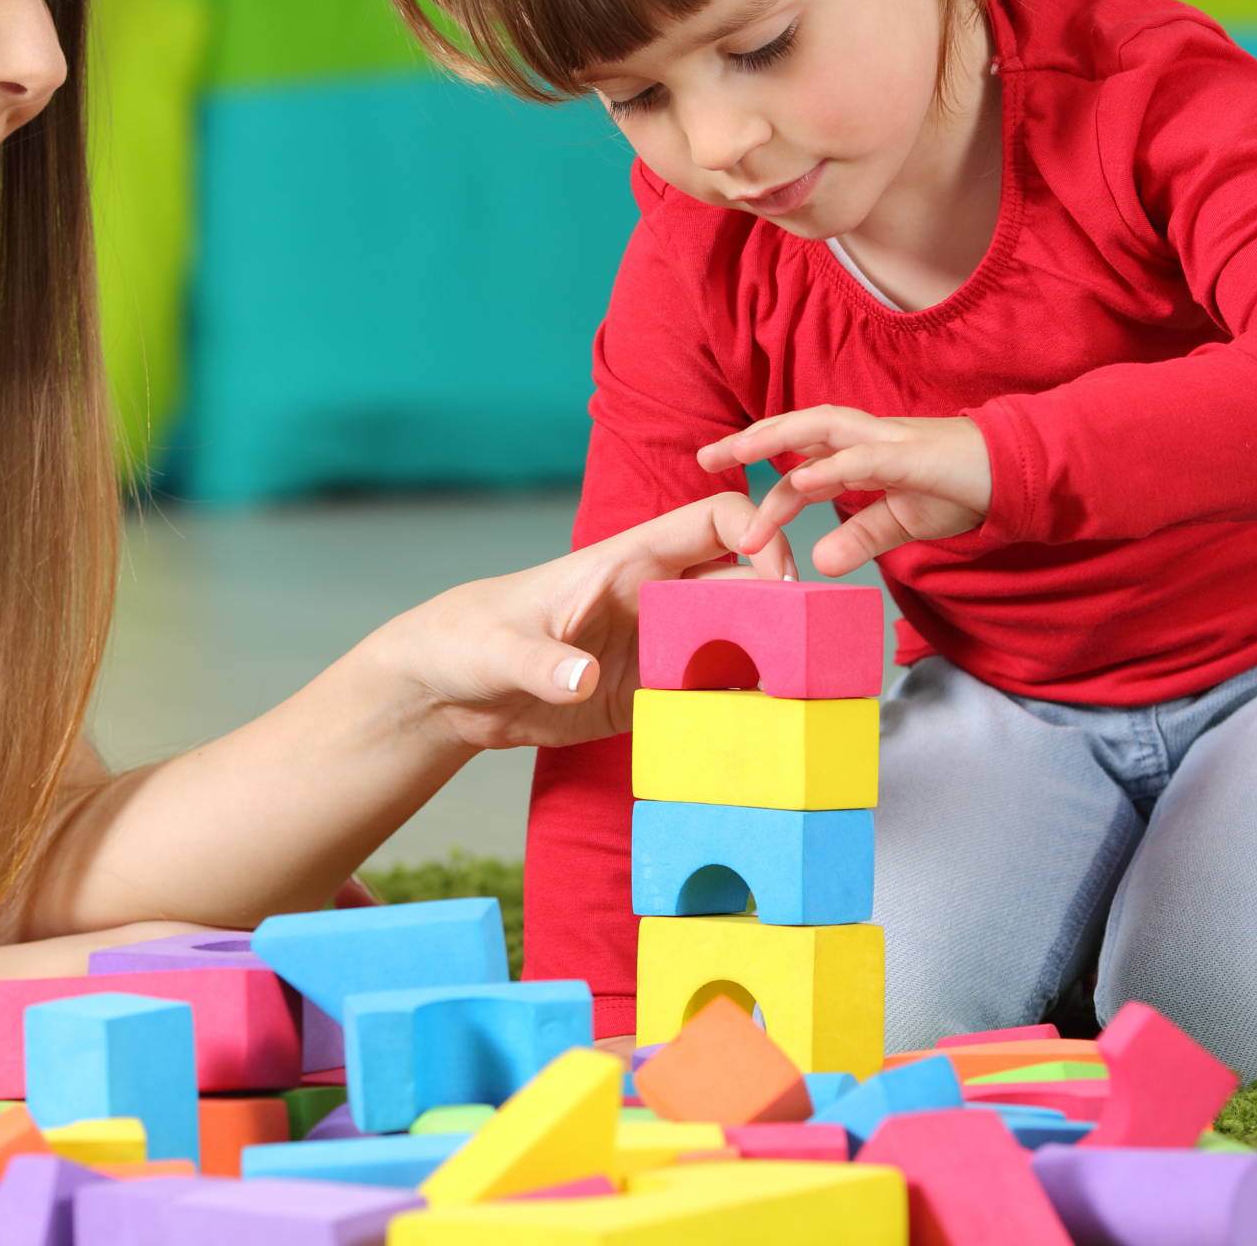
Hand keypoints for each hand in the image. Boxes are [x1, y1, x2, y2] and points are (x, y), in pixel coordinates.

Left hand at [369, 493, 790, 752]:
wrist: (448, 692)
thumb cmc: (467, 640)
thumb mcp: (497, 651)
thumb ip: (539, 663)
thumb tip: (580, 679)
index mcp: (627, 562)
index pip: (714, 521)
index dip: (759, 535)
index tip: (779, 580)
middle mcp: (656, 599)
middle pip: (747, 583)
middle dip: (786, 608)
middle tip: (808, 655)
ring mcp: (660, 647)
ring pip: (742, 639)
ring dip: (773, 662)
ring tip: (798, 700)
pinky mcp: (652, 695)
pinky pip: (714, 693)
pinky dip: (741, 708)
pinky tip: (758, 734)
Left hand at [697, 406, 990, 576]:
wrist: (1021, 474)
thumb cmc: (963, 490)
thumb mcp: (901, 522)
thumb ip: (860, 538)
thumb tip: (820, 564)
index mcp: (862, 455)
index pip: (802, 463)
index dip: (763, 478)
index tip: (722, 493)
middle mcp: (869, 439)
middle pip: (799, 431)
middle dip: (750, 440)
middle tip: (702, 458)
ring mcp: (892, 442)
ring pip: (824, 429)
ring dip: (779, 438)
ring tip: (738, 451)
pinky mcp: (917, 457)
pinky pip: (866, 459)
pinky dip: (831, 467)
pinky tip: (800, 480)